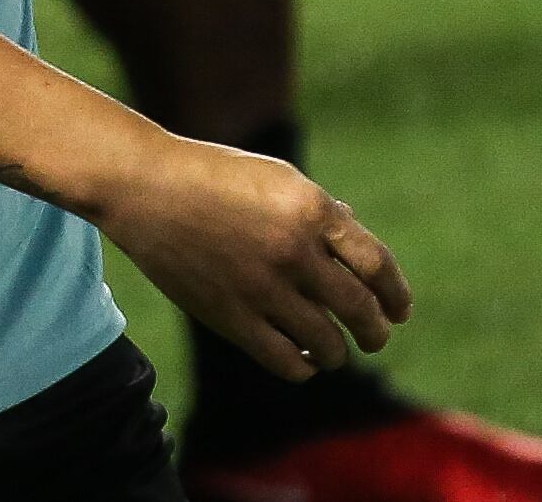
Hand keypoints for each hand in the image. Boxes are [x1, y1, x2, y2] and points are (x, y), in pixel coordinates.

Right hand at [95, 137, 412, 379]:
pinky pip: (287, 361)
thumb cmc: (211, 175)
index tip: (399, 310)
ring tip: (333, 350)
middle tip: (375, 337)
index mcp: (310, 208)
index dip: (395, 294)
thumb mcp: (276, 177)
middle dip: (376, 330)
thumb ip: (320, 214)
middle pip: (360, 310)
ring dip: (338, 352)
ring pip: (327, 343)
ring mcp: (261, 287)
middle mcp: (293, 249)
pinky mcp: (230, 316)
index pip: (377, 265)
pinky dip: (303, 367)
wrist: (143, 186)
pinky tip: (302, 360)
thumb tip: (359, 254)